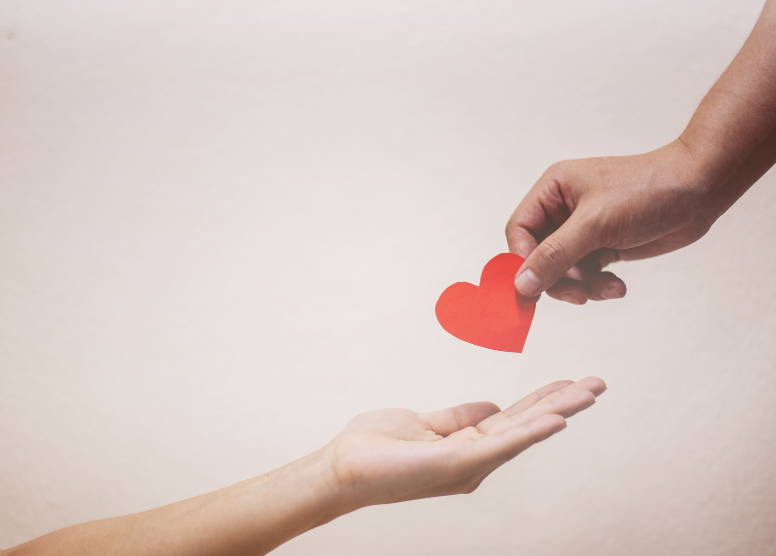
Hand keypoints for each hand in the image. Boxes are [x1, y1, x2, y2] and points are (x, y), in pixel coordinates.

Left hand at [326, 377, 605, 507]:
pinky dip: (530, 431)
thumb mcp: (426, 422)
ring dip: (559, 411)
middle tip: (598, 383)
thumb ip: (460, 416)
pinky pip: (501, 445)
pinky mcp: (458, 464)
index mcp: (468, 445)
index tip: (570, 382)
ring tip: (590, 392)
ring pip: (522, 432)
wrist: (344, 466)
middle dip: (563, 402)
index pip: (513, 418)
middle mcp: (475, 459)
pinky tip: (557, 419)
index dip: (542, 399)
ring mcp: (469, 463)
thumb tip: (492, 406)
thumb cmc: (378, 446)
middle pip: (526, 424)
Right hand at [505, 140, 713, 303]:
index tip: (532, 288)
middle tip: (578, 295)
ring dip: (582, 286)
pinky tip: (618, 286)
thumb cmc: (648, 190)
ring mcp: (584, 228)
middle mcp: (563, 209)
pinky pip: (586, 274)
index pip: (519, 231)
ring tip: (606, 288)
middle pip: (539, 255)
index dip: (522, 261)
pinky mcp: (603, 245)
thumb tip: (521, 285)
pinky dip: (598, 285)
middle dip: (558, 279)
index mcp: (553, 190)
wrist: (701, 190)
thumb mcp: (596, 224)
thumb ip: (555, 255)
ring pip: (563, 270)